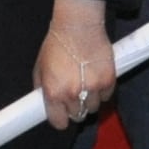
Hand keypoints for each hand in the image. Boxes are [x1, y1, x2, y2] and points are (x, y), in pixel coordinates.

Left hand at [36, 1, 117, 130]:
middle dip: (75, 107)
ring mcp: (91, 88)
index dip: (61, 119)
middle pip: (78, 115)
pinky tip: (96, 77)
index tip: (63, 116)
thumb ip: (42, 87)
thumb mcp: (40, 66)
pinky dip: (103, 90)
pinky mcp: (107, 81)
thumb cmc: (57, 43)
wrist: (78, 26)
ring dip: (90, 99)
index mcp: (53, 92)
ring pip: (94, 107)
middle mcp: (72, 94)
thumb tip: (43, 102)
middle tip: (75, 94)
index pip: (59, 122)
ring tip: (86, 83)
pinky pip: (106, 96)